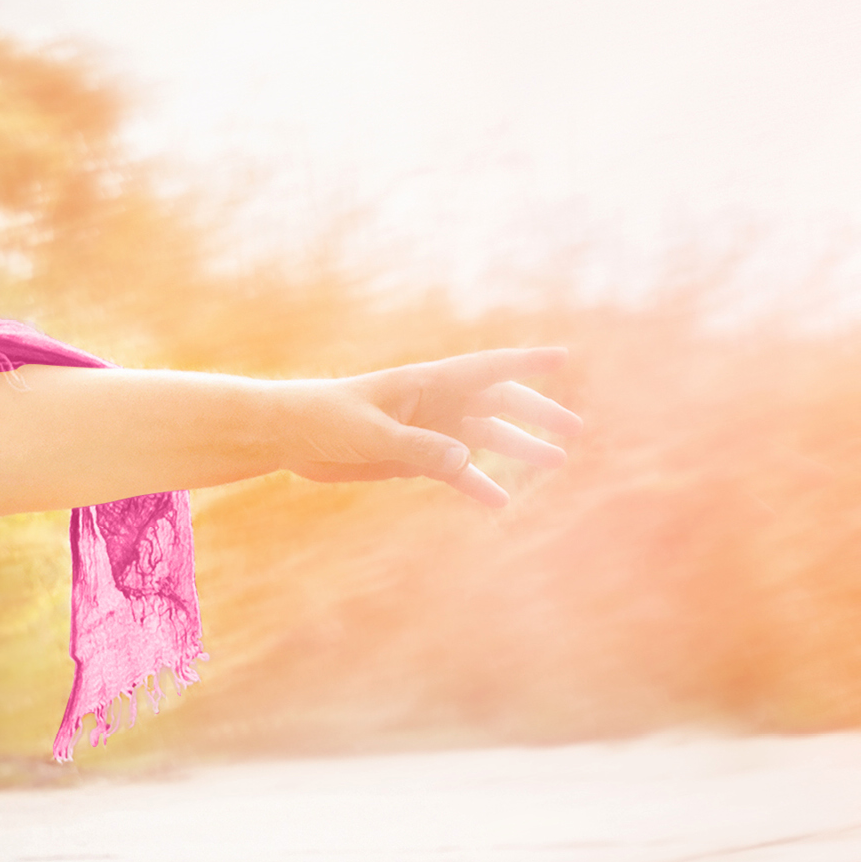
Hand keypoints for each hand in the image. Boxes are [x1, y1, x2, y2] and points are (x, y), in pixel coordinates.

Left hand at [286, 347, 581, 507]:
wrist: (287, 437)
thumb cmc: (324, 420)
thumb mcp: (371, 434)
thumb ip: (418, 447)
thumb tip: (466, 462)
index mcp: (427, 383)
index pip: (486, 369)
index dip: (525, 364)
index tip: (564, 358)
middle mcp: (434, 403)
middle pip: (497, 404)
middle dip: (536, 413)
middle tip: (574, 428)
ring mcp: (426, 430)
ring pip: (483, 437)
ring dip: (517, 448)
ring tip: (554, 461)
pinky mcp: (412, 458)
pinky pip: (455, 471)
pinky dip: (476, 484)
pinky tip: (499, 502)